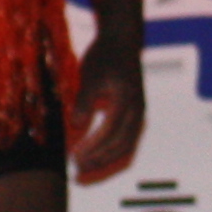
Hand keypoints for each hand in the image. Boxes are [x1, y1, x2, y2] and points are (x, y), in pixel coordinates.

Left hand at [67, 35, 146, 183]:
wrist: (122, 41)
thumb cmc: (106, 55)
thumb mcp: (91, 74)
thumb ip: (84, 100)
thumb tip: (77, 124)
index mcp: (128, 101)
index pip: (110, 133)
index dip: (92, 147)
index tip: (74, 156)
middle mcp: (137, 112)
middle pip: (121, 146)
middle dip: (99, 161)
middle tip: (77, 170)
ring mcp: (138, 115)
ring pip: (126, 147)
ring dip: (105, 161)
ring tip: (84, 170)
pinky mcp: (134, 116)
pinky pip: (126, 142)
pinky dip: (111, 153)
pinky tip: (94, 157)